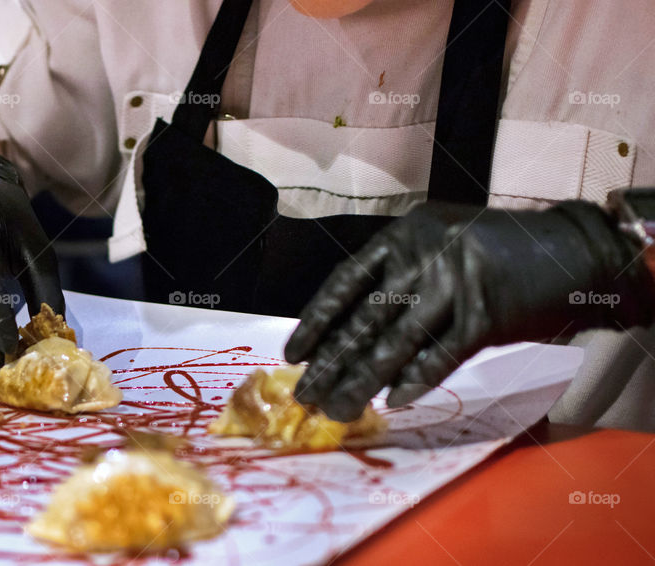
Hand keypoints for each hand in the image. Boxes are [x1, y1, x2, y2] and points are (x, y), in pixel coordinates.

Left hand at [285, 201, 654, 420]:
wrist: (571, 249)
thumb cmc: (497, 250)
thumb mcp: (437, 244)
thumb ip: (398, 277)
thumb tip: (349, 335)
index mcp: (404, 235)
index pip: (345, 282)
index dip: (316, 321)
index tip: (294, 355)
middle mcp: (423, 256)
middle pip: (364, 319)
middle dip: (330, 363)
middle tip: (305, 397)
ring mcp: (455, 284)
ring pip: (397, 343)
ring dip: (362, 382)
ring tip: (338, 410)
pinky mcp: (487, 315)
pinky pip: (442, 356)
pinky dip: (417, 381)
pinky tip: (395, 403)